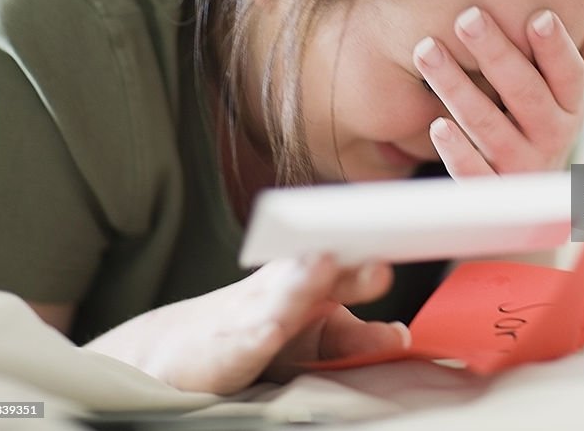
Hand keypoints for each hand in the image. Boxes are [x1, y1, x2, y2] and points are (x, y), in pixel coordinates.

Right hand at [84, 256, 407, 394]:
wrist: (176, 352)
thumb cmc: (254, 336)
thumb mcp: (312, 339)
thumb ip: (355, 335)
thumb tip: (401, 334)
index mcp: (306, 280)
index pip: (343, 261)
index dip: (369, 249)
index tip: (407, 232)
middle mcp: (280, 289)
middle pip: (315, 269)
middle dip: (344, 258)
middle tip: (375, 253)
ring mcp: (250, 314)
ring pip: (278, 296)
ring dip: (301, 280)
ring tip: (323, 263)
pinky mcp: (223, 347)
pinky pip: (241, 340)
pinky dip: (254, 333)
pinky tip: (268, 329)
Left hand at [413, 7, 583, 176]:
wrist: (529, 208)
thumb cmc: (539, 133)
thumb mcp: (565, 103)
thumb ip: (581, 65)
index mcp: (571, 110)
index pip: (570, 75)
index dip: (556, 47)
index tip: (538, 16)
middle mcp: (552, 138)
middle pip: (525, 93)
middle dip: (496, 52)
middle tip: (467, 17)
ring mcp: (521, 167)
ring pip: (489, 125)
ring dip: (457, 87)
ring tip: (427, 51)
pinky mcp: (491, 192)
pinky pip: (473, 172)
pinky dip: (457, 150)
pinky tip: (437, 125)